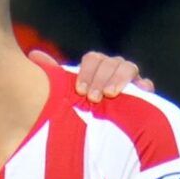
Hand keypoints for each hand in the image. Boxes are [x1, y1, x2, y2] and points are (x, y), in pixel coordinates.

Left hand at [28, 49, 154, 101]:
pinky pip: (146, 83)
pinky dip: (143, 86)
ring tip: (110, 95)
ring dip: (118, 79)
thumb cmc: (80, 104)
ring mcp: (130, 76)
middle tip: (92, 98)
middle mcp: (112, 66)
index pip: (92, 58)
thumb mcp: (66, 89)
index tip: (78, 91)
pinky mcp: (143, 90)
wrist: (100, 124)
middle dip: (100, 79)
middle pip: (109, 62)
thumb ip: (53, 72)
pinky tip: (138, 93)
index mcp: (95, 65)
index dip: (85, 72)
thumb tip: (34, 54)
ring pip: (127, 67)